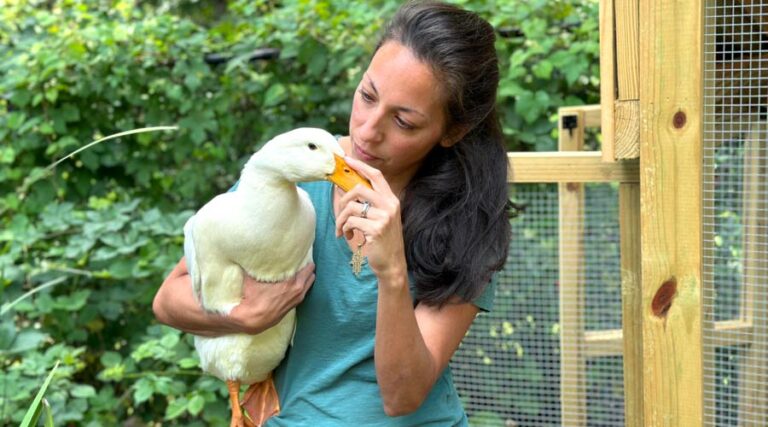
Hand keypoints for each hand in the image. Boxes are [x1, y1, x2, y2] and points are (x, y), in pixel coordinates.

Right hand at [228, 263, 314, 334]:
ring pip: (310, 282)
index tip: (299, 252)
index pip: (304, 265)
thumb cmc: (253, 298)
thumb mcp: (252, 279)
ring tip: (299, 269)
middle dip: (306, 265)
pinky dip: (303, 284)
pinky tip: (296, 282)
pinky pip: (305, 290)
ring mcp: (298, 298)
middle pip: (310, 272)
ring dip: (306, 275)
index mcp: (291, 281)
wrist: (253, 319)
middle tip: (300, 258)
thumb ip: (255, 266)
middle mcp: (298, 289)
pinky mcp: (295, 304)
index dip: (301, 257)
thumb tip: (251, 255)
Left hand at [334, 156, 407, 281]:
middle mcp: (390, 205)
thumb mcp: (381, 219)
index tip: (347, 160)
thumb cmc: (383, 241)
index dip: (361, 165)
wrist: (392, 264)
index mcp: (391, 200)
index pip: (376, 175)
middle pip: (359, 188)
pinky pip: (351, 222)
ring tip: (343, 230)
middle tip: (341, 212)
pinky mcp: (376, 229)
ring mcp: (384, 217)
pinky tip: (349, 236)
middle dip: (344, 199)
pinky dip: (344, 229)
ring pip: (351, 207)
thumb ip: (370, 205)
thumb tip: (347, 192)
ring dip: (341, 220)